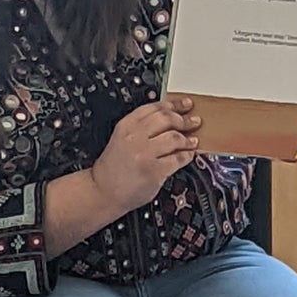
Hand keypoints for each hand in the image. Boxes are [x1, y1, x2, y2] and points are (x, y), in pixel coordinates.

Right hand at [93, 97, 201, 217]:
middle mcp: (135, 137)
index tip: (185, 104)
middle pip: (167, 119)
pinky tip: (188, 155)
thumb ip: (141, 128)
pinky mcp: (154, 171)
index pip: (155, 108)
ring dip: (187, 140)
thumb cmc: (112, 170)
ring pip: (175, 138)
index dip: (174, 104)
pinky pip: (177, 159)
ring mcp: (144, 154)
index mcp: (126, 126)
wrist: (102, 192)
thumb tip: (169, 119)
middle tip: (193, 122)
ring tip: (192, 141)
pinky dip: (187, 156)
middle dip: (184, 120)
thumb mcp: (121, 140)